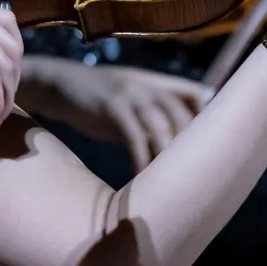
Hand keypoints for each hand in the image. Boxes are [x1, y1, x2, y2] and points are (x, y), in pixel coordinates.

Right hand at [26, 58, 212, 171]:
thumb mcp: (129, 102)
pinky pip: (135, 136)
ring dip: (166, 156)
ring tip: (168, 181)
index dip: (206, 118)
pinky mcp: (113, 106)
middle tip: (190, 174)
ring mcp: (131, 94)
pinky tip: (139, 174)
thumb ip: (151, 116)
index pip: (195, 95)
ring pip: (161, 127)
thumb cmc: (96, 99)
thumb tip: (172, 146)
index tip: (208, 145)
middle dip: (188, 145)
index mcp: (156, 84)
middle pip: (182, 115)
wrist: (59, 84)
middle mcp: (149, 86)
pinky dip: (140, 158)